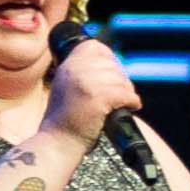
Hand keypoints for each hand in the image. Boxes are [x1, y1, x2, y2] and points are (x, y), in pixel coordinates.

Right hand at [39, 36, 140, 150]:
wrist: (57, 143)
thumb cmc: (64, 122)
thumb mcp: (66, 88)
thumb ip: (82, 74)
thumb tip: (110, 68)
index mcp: (67, 66)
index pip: (94, 47)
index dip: (108, 58)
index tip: (112, 73)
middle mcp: (75, 70)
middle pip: (111, 64)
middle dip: (120, 79)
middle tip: (120, 94)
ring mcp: (86, 82)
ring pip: (120, 79)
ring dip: (127, 91)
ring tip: (125, 102)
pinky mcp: (98, 97)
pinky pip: (126, 93)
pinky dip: (132, 101)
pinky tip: (131, 107)